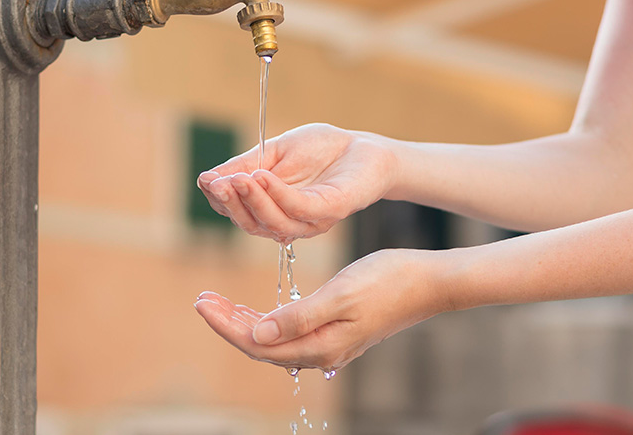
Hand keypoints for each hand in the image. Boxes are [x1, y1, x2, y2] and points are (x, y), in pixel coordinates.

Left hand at [193, 249, 449, 371]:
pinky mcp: (336, 332)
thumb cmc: (389, 281)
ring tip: (219, 302)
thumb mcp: (340, 294)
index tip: (202, 302)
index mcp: (320, 345)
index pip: (258, 343)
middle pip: (261, 345)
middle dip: (229, 323)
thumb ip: (298, 317)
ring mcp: (330, 343)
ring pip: (274, 340)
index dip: (226, 324)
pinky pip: (290, 333)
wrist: (429, 282)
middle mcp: (322, 351)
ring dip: (245, 321)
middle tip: (202, 299)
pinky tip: (257, 309)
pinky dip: (267, 320)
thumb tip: (257, 333)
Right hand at [197, 123, 398, 242]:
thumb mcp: (274, 152)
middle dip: (231, 204)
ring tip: (237, 179)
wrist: (364, 146)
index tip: (207, 180)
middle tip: (217, 183)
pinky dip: (277, 194)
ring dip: (252, 201)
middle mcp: (288, 222)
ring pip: (273, 222)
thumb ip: (244, 166)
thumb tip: (206, 179)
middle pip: (251, 224)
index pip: (237, 212)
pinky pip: (299, 209)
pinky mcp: (330, 211)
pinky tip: (262, 176)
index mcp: (271, 210)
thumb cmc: (321, 150)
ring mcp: (310, 221)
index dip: (220, 199)